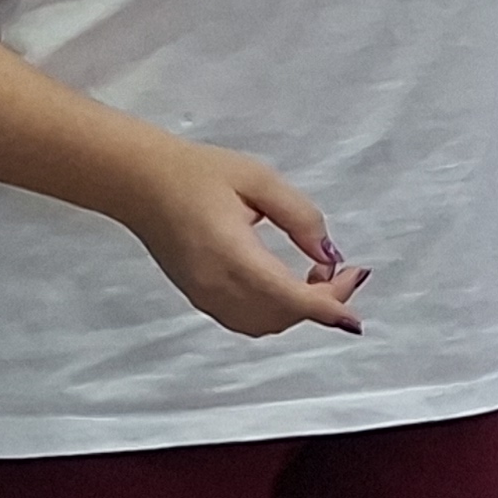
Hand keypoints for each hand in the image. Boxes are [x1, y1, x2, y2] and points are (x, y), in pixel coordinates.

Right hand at [124, 141, 366, 337]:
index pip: (289, 298)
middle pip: (282, 316)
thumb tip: (329, 254)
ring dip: (298, 309)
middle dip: (322, 301)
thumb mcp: (259, 179)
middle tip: (345, 271)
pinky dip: (276, 312)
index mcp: (231, 255)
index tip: (357, 300)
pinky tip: (287, 285)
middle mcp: (216, 286)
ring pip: (265, 324)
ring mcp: (204, 296)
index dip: (329, 305)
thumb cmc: (198, 173)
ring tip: (317, 275)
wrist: (140, 183)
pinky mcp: (198, 297)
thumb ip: (300, 217)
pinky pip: (246, 320)